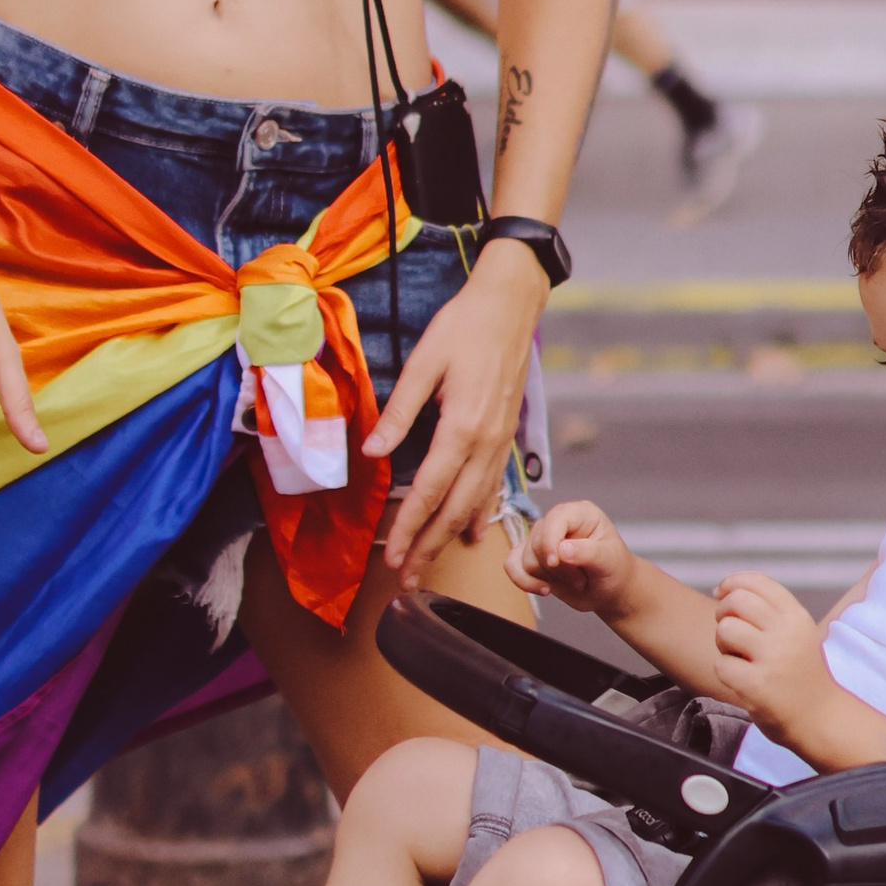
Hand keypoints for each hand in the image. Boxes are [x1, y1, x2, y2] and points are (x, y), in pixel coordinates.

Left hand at [367, 234, 547, 573]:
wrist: (511, 305)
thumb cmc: (464, 326)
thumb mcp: (423, 363)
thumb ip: (398, 411)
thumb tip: (374, 453)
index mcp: (462, 426)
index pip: (430, 490)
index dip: (410, 527)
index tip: (392, 556)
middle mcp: (486, 442)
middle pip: (455, 509)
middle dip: (430, 546)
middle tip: (409, 580)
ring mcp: (500, 441)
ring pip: (476, 503)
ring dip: (451, 537)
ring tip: (431, 564)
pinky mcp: (505, 435)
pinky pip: (492, 485)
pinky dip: (479, 513)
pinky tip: (471, 532)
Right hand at [508, 498, 636, 620]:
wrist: (610, 589)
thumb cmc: (614, 568)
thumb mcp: (609, 559)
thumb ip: (587, 553)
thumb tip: (561, 550)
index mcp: (578, 513)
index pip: (553, 519)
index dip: (550, 540)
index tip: (556, 562)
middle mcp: (556, 523)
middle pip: (537, 544)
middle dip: (558, 569)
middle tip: (581, 578)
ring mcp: (541, 541)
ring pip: (525, 560)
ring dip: (549, 578)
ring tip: (574, 581)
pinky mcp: (532, 559)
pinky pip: (512, 567)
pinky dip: (524, 582)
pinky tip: (544, 589)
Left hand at [708, 572, 839, 735]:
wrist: (819, 717)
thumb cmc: (799, 674)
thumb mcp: (796, 633)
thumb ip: (769, 611)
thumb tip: (723, 591)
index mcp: (797, 617)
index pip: (758, 582)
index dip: (733, 583)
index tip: (722, 594)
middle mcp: (787, 633)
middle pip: (737, 600)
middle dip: (723, 613)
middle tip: (730, 633)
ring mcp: (772, 659)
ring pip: (725, 630)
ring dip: (723, 644)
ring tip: (739, 658)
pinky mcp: (757, 685)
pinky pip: (721, 665)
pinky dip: (726, 673)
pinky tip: (743, 681)